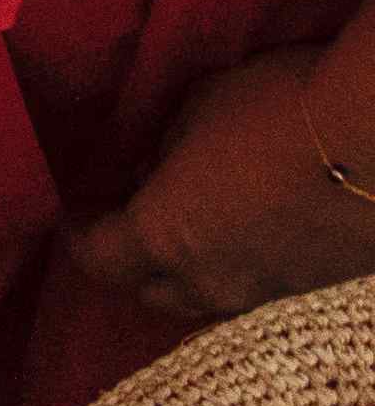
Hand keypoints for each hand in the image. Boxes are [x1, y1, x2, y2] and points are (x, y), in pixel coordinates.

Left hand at [73, 50, 374, 327]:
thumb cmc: (278, 107)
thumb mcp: (196, 110)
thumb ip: (165, 150)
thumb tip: (155, 171)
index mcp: (163, 238)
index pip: (97, 257)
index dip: (80, 234)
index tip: (79, 213)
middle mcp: (213, 281)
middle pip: (153, 291)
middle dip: (136, 262)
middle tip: (138, 224)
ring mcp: (274, 292)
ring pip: (216, 298)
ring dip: (198, 271)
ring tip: (205, 231)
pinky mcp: (325, 288)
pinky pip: (271, 289)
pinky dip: (255, 267)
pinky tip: (265, 234)